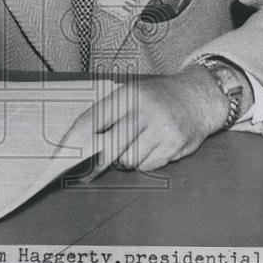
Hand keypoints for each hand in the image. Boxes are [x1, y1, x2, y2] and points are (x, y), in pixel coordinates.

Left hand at [67, 65, 234, 177]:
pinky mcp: (175, 144)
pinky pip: (148, 165)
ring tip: (136, 145)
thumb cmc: (160, 97)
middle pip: (109, 146)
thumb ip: (108, 113)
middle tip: (90, 169)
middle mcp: (144, 109)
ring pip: (129, 159)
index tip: (63, 153)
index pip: (93, 119)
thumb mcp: (133, 93)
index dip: (75, 139)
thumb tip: (80, 141)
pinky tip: (153, 147)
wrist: (200, 97)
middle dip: (98, 160)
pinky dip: (146, 161)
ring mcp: (161, 128)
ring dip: (127, 159)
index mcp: (128, 94)